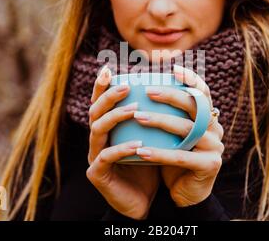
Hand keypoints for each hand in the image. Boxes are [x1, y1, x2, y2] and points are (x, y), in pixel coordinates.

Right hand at [86, 65, 159, 219]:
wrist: (145, 200)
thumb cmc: (150, 164)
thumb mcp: (153, 137)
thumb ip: (154, 116)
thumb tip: (174, 87)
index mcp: (107, 128)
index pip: (101, 102)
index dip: (102, 85)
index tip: (109, 69)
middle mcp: (97, 139)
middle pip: (95, 111)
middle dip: (109, 96)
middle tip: (127, 86)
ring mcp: (94, 156)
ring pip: (97, 130)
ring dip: (115, 117)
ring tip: (134, 109)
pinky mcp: (98, 174)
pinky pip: (106, 157)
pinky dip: (121, 149)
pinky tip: (138, 144)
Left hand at [134, 64, 223, 206]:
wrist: (185, 193)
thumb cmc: (174, 157)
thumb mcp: (171, 134)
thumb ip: (167, 114)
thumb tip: (142, 87)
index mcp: (209, 118)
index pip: (204, 93)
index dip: (191, 79)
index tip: (173, 68)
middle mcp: (216, 129)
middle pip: (196, 106)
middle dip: (171, 95)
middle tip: (148, 91)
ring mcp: (215, 147)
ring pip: (188, 129)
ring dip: (160, 121)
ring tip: (138, 117)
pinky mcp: (210, 166)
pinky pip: (182, 157)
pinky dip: (160, 153)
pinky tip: (141, 151)